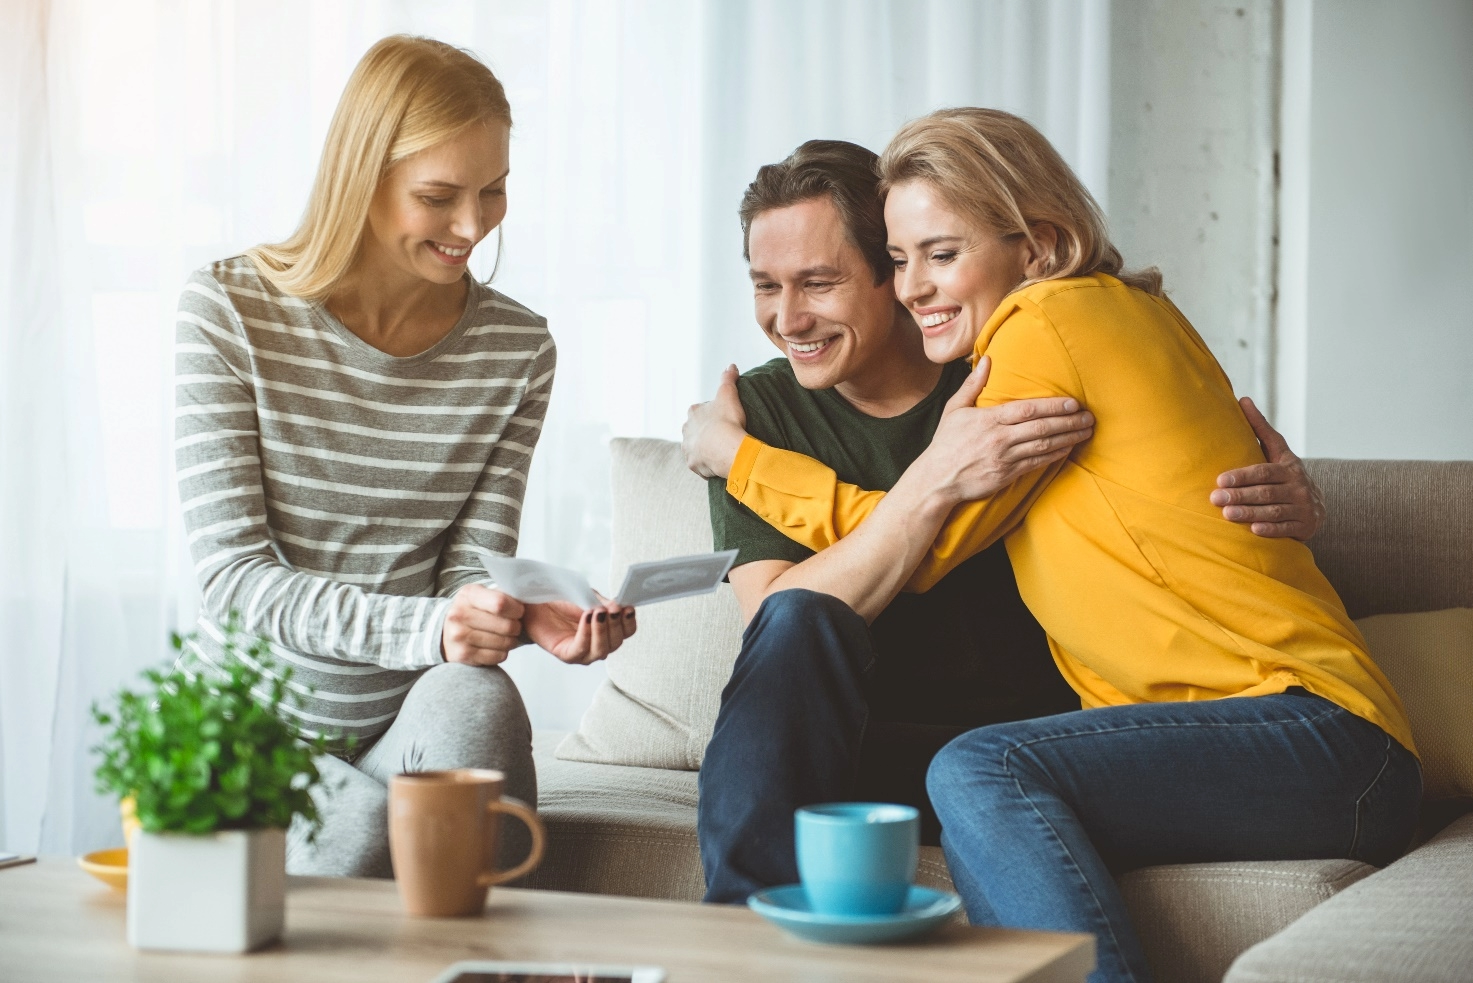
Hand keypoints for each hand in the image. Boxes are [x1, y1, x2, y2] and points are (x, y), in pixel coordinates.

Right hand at [441, 584, 524, 665]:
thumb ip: (501, 595)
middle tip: (514, 626)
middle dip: (517, 627)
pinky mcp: (463, 655)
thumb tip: (527, 598)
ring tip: (505, 636)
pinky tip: (496, 646)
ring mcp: (459, 636)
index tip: (519, 611)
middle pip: (506, 625)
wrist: (445, 632)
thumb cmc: (471, 612)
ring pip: (504, 643)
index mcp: (468, 594)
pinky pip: (498, 656)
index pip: (501, 603)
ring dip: (511, 641)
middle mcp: (459, 614)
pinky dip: (502, 652)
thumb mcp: (481, 595)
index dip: (516, 609)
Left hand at [523, 597, 636, 664]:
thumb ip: (603, 603)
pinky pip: (581, 649)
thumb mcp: (587, 596)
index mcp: (608, 630)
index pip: (626, 631)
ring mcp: (584, 653)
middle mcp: (599, 644)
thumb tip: (619, 607)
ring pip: (602, 650)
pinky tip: (586, 617)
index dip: (629, 621)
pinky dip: (586, 633)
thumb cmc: (562, 600)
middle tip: (613, 609)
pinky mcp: (567, 655)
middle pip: (616, 642)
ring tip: (598, 612)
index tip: (628, 608)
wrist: (536, 602)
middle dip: (616, 625)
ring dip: (602, 630)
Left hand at [683, 364, 747, 478]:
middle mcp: (686, 430)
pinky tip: (718, 462)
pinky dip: (707, 464)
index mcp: (693, 413)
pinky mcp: (693, 464)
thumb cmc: (728, 421)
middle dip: (706, 433)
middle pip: (696, 431)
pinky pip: (700, 464)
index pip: (701, 412)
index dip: (714, 415)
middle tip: (724, 436)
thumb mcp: (728, 393)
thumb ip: (728, 378)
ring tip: (721, 450)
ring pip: (696, 448)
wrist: (728, 448)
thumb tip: (731, 366)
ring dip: (705, 449)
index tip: (725, 419)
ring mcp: (688, 448)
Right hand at [909, 357, 1093, 507]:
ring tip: (1086, 431)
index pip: (1028, 410)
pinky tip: (1068, 448)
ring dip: (1068, 438)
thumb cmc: (945, 443)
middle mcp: (1000, 438)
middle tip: (1089, 417)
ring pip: (1043, 446)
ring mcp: (1005, 458)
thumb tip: (988, 360)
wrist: (936, 479)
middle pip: (1042, 428)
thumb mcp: (954, 409)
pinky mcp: (1007, 475)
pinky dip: (1055, 455)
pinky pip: (1036, 463)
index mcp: (989, 420)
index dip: (1054, 406)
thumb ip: (973, 385)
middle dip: (1069, 422)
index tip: (1073, 403)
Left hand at [1211, 397, 1325, 540]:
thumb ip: (1260, 429)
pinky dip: (1270, 529)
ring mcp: (1304, 507)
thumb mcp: (1277, 452)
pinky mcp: (1306, 526)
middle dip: (1240, 495)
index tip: (1220, 480)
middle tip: (1215, 498)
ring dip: (1250, 513)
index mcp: (1289, 466)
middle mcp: (1299, 486)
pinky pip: (1286, 529)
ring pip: (1274, 511)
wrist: (1315, 507)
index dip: (1242, 475)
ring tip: (1227, 514)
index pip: (1264, 470)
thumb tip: (1242, 399)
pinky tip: (1253, 530)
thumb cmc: (1285, 475)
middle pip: (1266, 491)